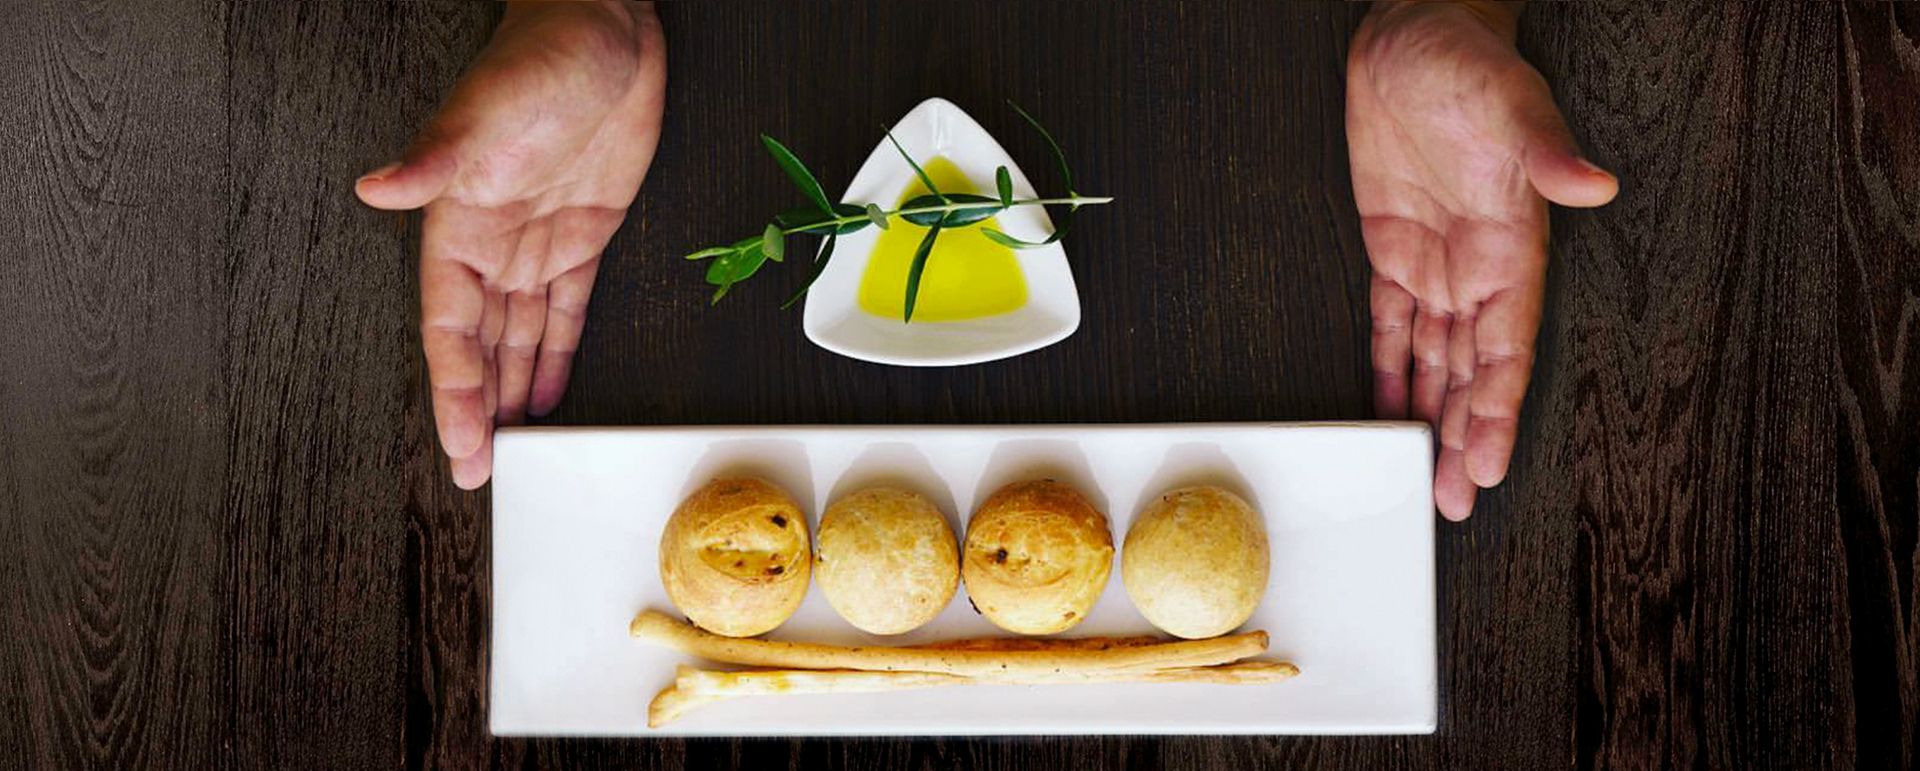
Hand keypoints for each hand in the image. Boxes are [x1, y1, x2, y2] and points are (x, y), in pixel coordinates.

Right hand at [356, 1, 665, 488]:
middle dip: (479, 411)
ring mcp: (539, 243)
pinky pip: (567, 311)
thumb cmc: (539, 56)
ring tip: (516, 449)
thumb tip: (378, 188)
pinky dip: (558, 354)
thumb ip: (436, 158)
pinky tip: (552, 393)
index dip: (452, 391)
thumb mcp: (486, 109)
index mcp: (460, 225)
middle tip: (480, 473)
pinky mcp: (584, 236)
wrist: (605, 28)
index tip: (460, 445)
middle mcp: (495, 245)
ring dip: (516, 392)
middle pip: (481, 348)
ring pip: (520, 338)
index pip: (449, 329)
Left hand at [1347, 1, 1615, 518]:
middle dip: (1466, 435)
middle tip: (1456, 498)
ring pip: (1435, 359)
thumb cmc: (1467, 62)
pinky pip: (1389, 324)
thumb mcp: (1510, 100)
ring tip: (1428, 475)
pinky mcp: (1392, 249)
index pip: (1507, 346)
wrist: (1413, 35)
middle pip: (1474, 371)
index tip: (1491, 462)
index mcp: (1511, 244)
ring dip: (1431, 416)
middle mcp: (1476, 265)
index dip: (1500, 408)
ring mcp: (1436, 262)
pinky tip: (1387, 408)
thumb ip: (1547, 150)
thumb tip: (1591, 184)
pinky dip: (1387, 368)